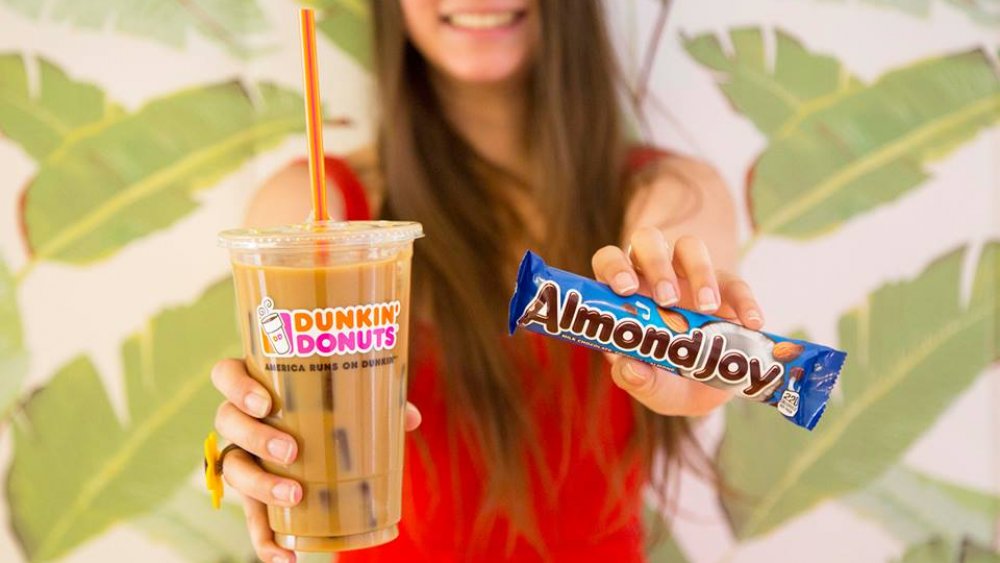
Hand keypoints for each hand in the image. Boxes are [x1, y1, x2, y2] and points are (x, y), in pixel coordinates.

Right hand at [211, 359, 421, 562]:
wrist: (324, 441)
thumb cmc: (332, 409)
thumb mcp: (351, 402)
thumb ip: (377, 403)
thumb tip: (409, 418)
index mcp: (258, 386)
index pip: (227, 375)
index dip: (238, 387)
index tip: (266, 403)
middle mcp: (240, 419)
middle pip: (226, 421)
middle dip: (256, 437)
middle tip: (291, 451)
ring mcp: (241, 456)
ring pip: (232, 467)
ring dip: (259, 485)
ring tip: (294, 496)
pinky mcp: (250, 493)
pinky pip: (249, 517)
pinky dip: (264, 539)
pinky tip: (284, 558)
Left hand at [590, 227, 764, 416]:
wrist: (709, 391)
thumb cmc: (669, 381)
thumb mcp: (654, 390)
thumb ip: (639, 381)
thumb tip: (629, 368)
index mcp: (625, 294)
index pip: (609, 261)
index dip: (613, 268)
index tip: (626, 289)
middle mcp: (653, 276)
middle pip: (647, 241)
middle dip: (656, 265)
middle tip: (667, 300)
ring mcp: (690, 277)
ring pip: (689, 246)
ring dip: (697, 271)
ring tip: (706, 308)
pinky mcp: (725, 287)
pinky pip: (734, 282)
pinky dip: (744, 300)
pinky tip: (753, 324)